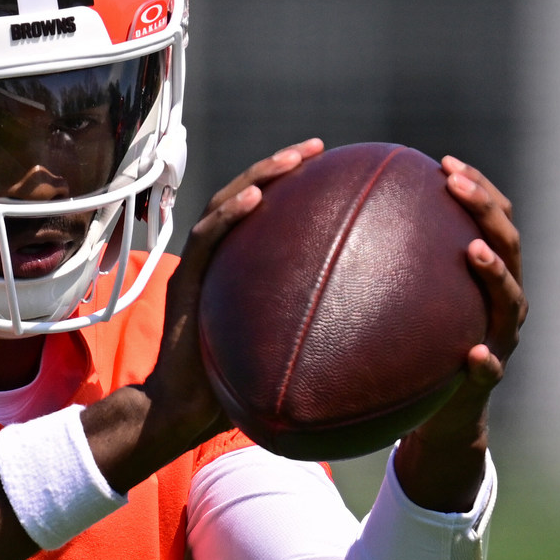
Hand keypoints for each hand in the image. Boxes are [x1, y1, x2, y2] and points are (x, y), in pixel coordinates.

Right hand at [85, 140, 325, 489]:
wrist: (183, 411)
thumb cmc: (234, 390)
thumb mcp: (284, 349)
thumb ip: (313, 327)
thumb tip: (377, 329)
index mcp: (238, 268)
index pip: (264, 213)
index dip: (294, 185)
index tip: (333, 168)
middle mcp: (217, 259)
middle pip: (246, 194)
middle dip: (281, 164)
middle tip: (318, 148)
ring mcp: (198, 267)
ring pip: (225, 204)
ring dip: (259, 176)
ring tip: (292, 160)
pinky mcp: (184, 281)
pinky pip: (207, 237)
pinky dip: (231, 214)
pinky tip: (258, 197)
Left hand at [392, 156, 525, 510]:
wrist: (442, 417)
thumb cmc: (414, 352)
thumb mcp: (400, 307)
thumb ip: (382, 272)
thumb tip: (323, 229)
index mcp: (483, 274)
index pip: (490, 218)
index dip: (475, 186)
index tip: (443, 163)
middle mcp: (501, 300)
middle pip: (508, 244)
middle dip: (484, 210)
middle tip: (455, 185)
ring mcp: (502, 337)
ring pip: (509, 300)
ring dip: (494, 274)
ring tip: (473, 251)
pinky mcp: (490, 379)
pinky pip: (490, 368)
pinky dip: (485, 360)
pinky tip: (473, 353)